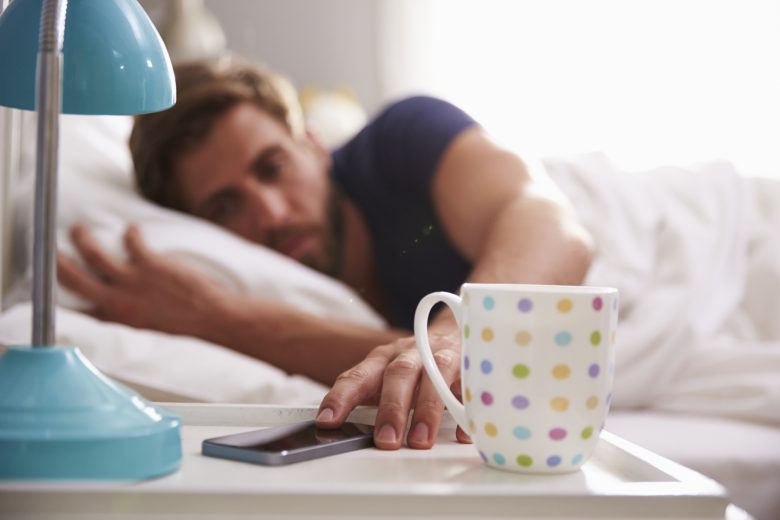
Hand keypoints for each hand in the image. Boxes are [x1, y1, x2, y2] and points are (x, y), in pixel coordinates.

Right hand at [57, 224, 233, 337]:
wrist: (213, 322)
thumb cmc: (186, 330)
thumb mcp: (147, 334)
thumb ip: (128, 322)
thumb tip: (116, 314)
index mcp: (116, 321)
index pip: (78, 311)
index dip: (61, 299)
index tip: (49, 287)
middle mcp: (119, 302)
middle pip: (74, 279)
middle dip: (57, 263)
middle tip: (51, 252)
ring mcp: (133, 282)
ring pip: (95, 254)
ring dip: (83, 238)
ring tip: (79, 230)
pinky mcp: (151, 265)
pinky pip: (132, 241)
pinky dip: (131, 233)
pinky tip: (133, 230)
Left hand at [315, 327, 470, 449]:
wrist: (453, 332)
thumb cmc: (413, 364)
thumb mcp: (385, 375)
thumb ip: (366, 397)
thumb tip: (333, 427)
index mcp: (382, 358)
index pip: (357, 375)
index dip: (341, 397)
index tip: (327, 421)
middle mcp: (410, 354)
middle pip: (398, 374)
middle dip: (391, 408)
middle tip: (385, 440)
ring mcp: (440, 356)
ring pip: (433, 376)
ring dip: (426, 410)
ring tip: (420, 440)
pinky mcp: (467, 365)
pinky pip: (468, 386)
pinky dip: (466, 411)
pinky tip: (462, 434)